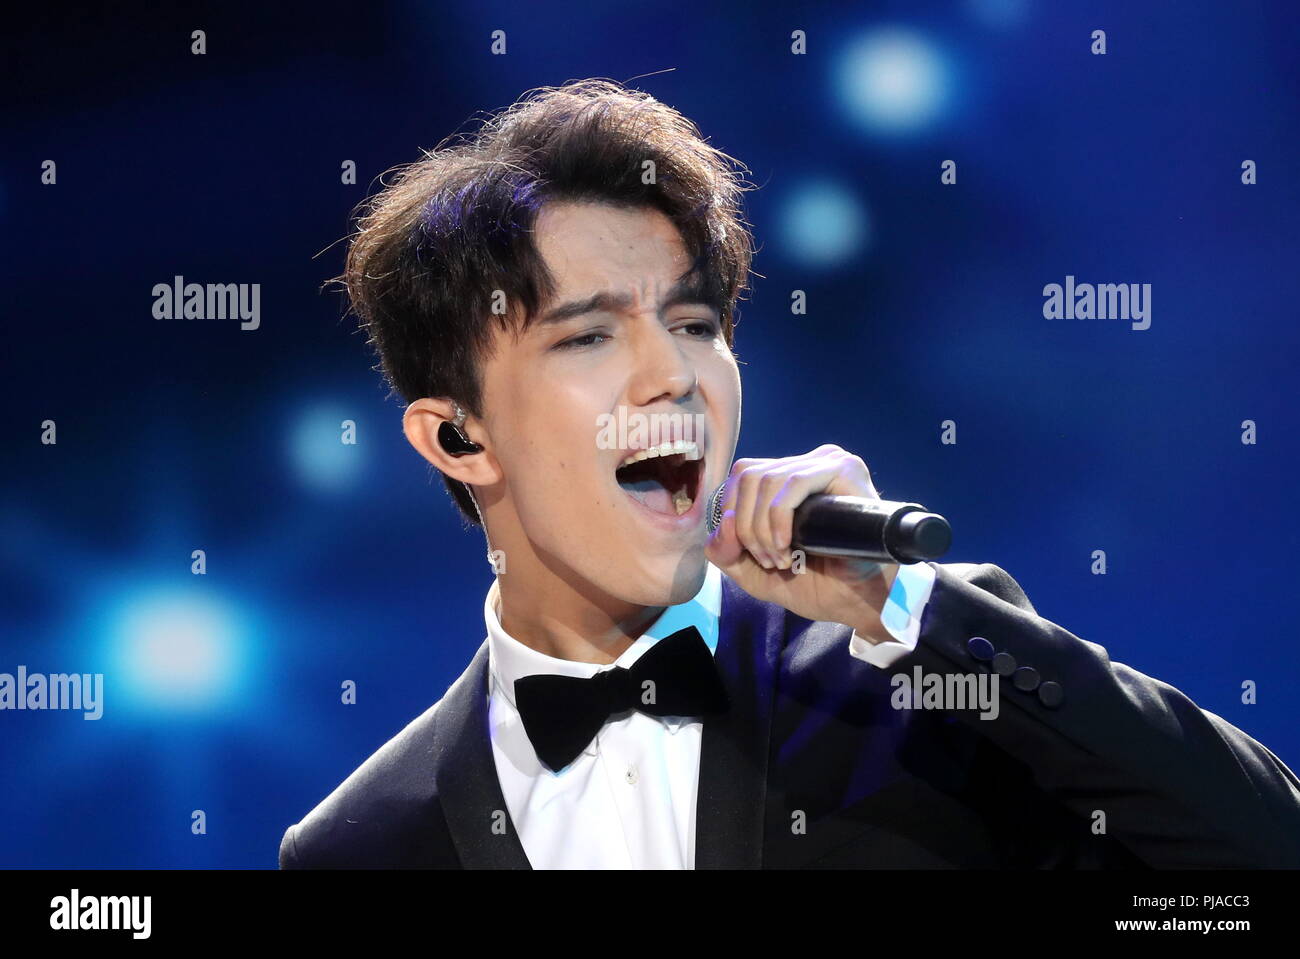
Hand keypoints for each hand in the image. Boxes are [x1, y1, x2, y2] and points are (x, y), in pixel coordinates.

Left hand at [703, 444, 898, 643]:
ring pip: (766, 479)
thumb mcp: (752, 570)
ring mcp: (827, 463)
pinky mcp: (844, 470)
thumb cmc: (813, 583)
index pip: (741, 476)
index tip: (753, 556)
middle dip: (746, 526)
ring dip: (761, 527)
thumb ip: (725, 550)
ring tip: (780, 558)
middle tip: (769, 560)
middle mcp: (806, 464)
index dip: (733, 516)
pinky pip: (793, 482)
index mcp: (786, 479)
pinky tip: (786, 544)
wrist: (858, 601)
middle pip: (748, 475)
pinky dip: (778, 517)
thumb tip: (723, 521)